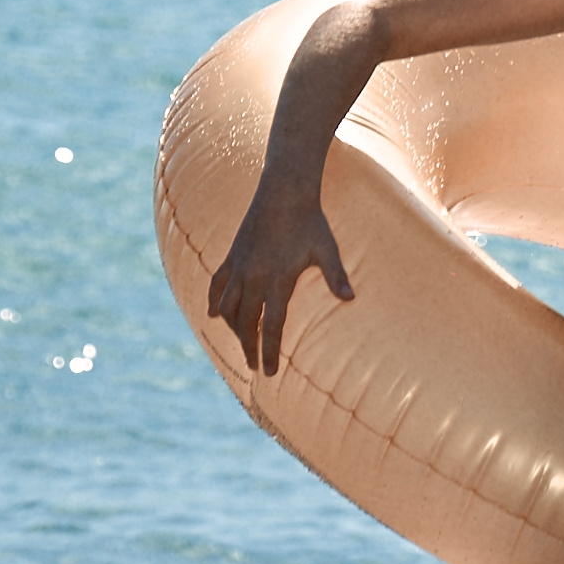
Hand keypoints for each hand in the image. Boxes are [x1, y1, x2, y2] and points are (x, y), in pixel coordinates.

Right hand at [207, 185, 353, 376]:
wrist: (284, 190)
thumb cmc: (310, 221)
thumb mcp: (327, 249)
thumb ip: (336, 276)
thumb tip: (350, 298)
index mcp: (277, 279)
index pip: (270, 326)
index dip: (269, 351)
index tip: (268, 373)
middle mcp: (253, 276)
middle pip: (245, 323)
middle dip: (249, 348)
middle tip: (255, 366)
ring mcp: (239, 265)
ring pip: (227, 307)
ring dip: (232, 329)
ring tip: (242, 344)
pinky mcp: (231, 254)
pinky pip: (216, 283)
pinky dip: (214, 301)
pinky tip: (214, 315)